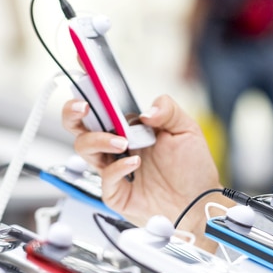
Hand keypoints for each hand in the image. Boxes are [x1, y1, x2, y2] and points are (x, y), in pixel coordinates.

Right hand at [63, 94, 227, 239]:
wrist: (200, 205)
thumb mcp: (187, 130)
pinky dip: (117, 168)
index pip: (103, 104)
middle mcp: (117, 145)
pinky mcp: (115, 192)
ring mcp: (113, 168)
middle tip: (83, 107)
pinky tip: (134, 163)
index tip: (84, 67)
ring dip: (98, 140)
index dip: (89, 85)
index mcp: (130, 127)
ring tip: (122, 142)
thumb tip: (146, 110)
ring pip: (84, 148)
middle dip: (72, 112)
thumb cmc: (192, 169)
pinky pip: (104, 177)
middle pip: (79, 124)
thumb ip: (168, 110)